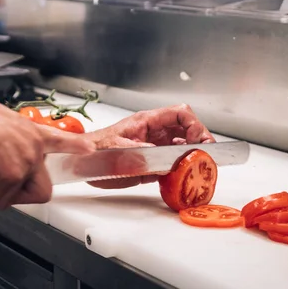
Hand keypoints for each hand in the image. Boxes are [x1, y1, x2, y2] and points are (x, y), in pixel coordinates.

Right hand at [0, 95, 94, 208]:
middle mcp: (32, 150)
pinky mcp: (8, 180)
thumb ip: (4, 141)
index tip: (88, 149)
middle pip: (41, 189)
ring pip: (10, 198)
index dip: (74, 146)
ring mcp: (23, 166)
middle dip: (20, 194)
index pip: (59, 140)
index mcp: (30, 132)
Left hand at [85, 104, 213, 188]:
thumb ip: (141, 154)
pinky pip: (173, 161)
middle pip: (186, 128)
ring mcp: (153, 146)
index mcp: (146, 121)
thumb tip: (163, 161)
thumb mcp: (117, 150)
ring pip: (182, 144)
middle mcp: (153, 132)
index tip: (199, 140)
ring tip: (199, 165)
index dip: (194, 124)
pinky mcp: (151, 162)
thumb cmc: (94, 150)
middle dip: (200, 139)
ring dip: (193, 153)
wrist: (81, 163)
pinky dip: (182, 167)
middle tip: (206, 154)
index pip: (179, 113)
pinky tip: (184, 175)